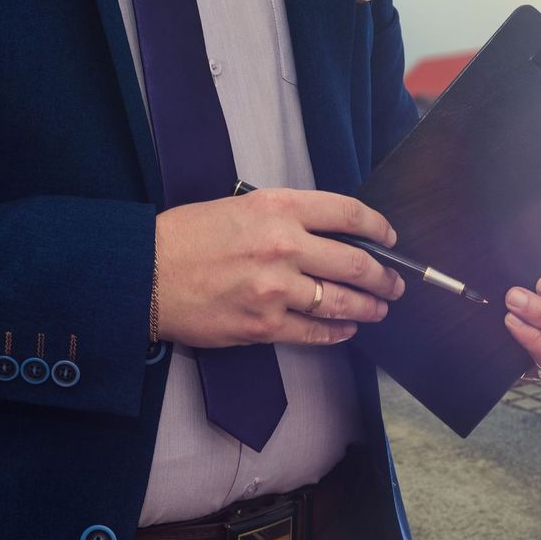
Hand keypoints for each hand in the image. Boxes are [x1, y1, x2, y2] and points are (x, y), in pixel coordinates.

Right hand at [154, 189, 404, 347]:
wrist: (145, 275)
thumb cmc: (185, 237)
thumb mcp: (238, 207)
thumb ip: (283, 218)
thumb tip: (326, 235)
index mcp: (278, 208)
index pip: (347, 213)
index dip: (378, 227)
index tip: (388, 238)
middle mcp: (284, 246)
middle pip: (355, 262)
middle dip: (384, 277)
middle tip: (394, 284)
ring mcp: (276, 289)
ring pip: (341, 300)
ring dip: (368, 307)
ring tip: (379, 310)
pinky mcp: (264, 325)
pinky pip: (314, 332)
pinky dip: (337, 332)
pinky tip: (346, 329)